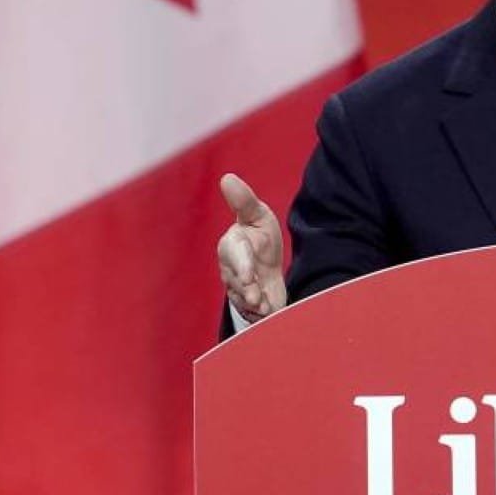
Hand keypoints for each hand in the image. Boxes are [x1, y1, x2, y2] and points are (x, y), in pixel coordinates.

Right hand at [216, 173, 286, 323]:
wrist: (267, 266)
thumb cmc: (259, 236)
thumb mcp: (257, 215)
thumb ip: (243, 201)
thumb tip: (227, 177)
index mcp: (231, 245)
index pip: (234, 256)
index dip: (241, 267)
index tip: (248, 277)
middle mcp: (230, 270)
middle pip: (237, 283)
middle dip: (247, 292)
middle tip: (259, 300)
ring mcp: (237, 291)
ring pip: (243, 301)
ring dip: (256, 306)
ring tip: (266, 308)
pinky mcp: (247, 308)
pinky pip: (250, 315)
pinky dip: (260, 317)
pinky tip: (268, 314)